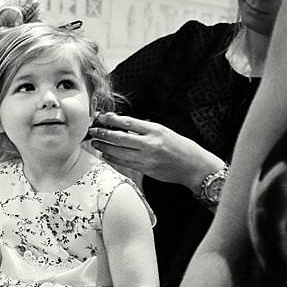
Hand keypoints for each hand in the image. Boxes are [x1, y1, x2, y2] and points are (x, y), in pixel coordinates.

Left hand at [88, 113, 221, 188]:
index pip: (128, 122)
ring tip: (95, 142)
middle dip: (102, 133)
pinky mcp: (146, 169)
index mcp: (155, 130)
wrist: (194, 166)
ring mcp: (147, 157)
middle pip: (119, 137)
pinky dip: (112, 158)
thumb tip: (122, 125)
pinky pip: (124, 163)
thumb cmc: (180, 147)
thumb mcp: (164, 131)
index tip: (100, 117)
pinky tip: (105, 155)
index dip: (111, 119)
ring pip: (119, 151)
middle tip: (92, 130)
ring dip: (104, 147)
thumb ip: (144, 129)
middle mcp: (150, 143)